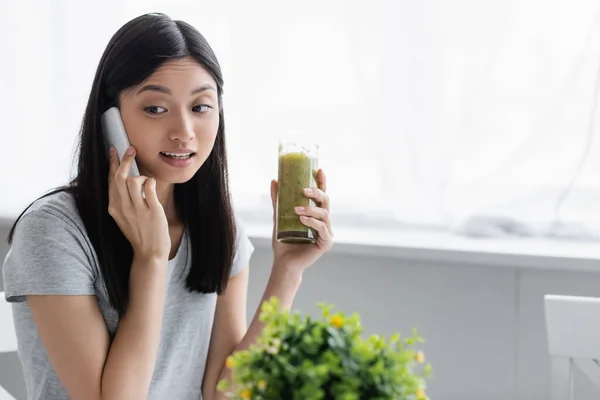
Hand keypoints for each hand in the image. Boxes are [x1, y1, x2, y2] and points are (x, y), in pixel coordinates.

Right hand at [108, 146, 170, 261]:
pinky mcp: (152, 211)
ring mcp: (137, 209)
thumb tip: (127, 178)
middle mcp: (123, 208)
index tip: (114, 150)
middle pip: (120, 177)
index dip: (112, 163)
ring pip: (134, 180)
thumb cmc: (139, 232)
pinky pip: (150, 187)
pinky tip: (152, 187)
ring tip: (147, 183)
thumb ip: (123, 200)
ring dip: (141, 176)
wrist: (150, 252)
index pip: (110, 181)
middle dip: (125, 159)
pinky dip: (151, 182)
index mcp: (114, 208)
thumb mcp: (124, 217)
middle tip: (131, 149)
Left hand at [270, 169, 333, 273]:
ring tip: (296, 210)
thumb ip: (278, 201)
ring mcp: (327, 232)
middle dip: (316, 192)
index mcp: (315, 214)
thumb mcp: (278, 217)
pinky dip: (312, 222)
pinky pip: (322, 228)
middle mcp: (324, 221)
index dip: (322, 182)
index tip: (319, 169)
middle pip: (326, 201)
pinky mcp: (326, 243)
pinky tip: (302, 219)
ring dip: (311, 209)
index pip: (321, 195)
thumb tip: (274, 181)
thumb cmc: (283, 241)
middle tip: (303, 189)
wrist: (283, 262)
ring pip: (324, 214)